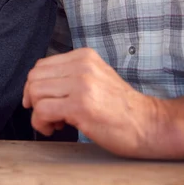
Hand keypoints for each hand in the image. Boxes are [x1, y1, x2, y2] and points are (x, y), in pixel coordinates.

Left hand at [23, 48, 157, 156]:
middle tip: (48, 114)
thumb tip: (36, 86)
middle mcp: (81, 66)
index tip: (43, 101)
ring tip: (56, 122)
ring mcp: (81, 85)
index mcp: (84, 56)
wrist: (149, 125)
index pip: (41, 66)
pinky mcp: (80, 106)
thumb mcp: (96, 77)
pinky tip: (55, 128)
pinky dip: (41, 123)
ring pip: (35, 93)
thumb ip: (69, 75)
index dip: (35, 87)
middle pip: (34, 78)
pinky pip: (42, 110)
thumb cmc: (121, 107)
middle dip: (34, 99)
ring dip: (38, 113)